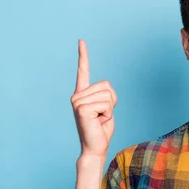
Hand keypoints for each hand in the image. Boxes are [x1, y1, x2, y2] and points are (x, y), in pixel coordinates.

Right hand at [71, 39, 117, 157]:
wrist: (95, 147)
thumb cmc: (101, 130)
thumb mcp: (107, 108)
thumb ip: (106, 96)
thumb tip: (106, 90)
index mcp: (82, 94)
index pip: (83, 71)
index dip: (83, 55)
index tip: (81, 40)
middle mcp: (77, 95)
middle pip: (107, 86)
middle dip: (112, 102)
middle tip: (102, 116)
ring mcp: (77, 101)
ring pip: (108, 95)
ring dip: (109, 109)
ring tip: (99, 119)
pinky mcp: (81, 108)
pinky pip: (106, 104)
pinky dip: (107, 114)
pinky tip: (97, 122)